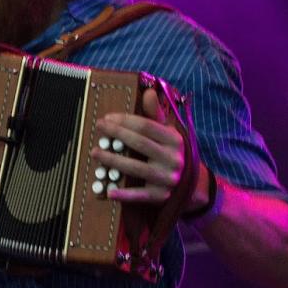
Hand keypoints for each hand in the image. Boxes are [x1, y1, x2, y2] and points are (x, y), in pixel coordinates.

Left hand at [92, 87, 200, 207]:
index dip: (125, 121)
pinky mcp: (161, 196)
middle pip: (140, 144)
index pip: (146, 126)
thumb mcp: (168, 132)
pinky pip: (140, 195)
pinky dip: (124, 194)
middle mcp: (173, 158)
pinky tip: (109, 191)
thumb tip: (149, 91)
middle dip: (117, 134)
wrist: (192, 184)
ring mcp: (167, 178)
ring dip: (113, 160)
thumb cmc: (171, 151)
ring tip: (95, 152)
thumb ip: (155, 114)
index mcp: (174, 140)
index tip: (107, 117)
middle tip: (98, 128)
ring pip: (136, 168)